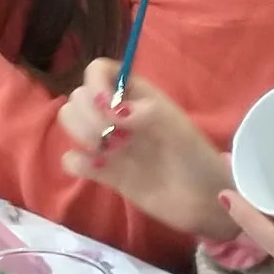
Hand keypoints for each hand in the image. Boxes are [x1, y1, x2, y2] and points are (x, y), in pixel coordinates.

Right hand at [58, 70, 231, 237]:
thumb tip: (112, 111)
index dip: (95, 83)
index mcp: (136, 95)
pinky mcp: (103, 171)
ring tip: (104, 150)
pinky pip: (72, 159)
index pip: (99, 71)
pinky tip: (98, 169)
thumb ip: (146, 113)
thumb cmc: (196, 158)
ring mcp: (108, 142)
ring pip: (70, 121)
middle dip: (87, 113)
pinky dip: (76, 162)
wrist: (203, 202)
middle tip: (110, 135)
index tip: (108, 107)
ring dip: (79, 132)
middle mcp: (117, 114)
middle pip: (78, 96)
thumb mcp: (178, 128)